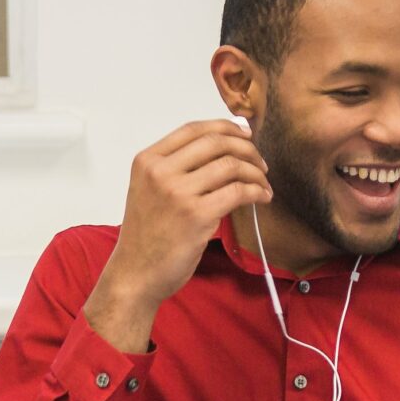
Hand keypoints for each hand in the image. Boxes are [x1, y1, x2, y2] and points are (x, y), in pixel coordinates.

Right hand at [83, 120, 272, 351]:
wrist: (135, 274)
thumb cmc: (146, 235)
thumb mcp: (148, 191)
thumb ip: (175, 169)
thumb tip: (222, 149)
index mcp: (147, 161)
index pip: (194, 129)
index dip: (225, 126)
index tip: (245, 133)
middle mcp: (160, 172)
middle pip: (216, 142)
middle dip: (247, 148)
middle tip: (261, 162)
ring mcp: (178, 193)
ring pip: (231, 165)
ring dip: (255, 172)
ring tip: (263, 183)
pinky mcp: (197, 215)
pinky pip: (237, 192)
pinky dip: (256, 192)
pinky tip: (262, 198)